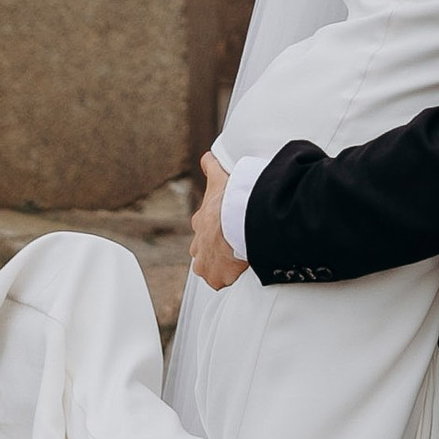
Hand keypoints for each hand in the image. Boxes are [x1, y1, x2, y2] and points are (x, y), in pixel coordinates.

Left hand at [191, 151, 246, 290]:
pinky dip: (229, 278)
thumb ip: (211, 167)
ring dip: (220, 267)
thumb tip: (207, 156)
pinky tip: (240, 272)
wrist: (237, 219)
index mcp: (201, 222)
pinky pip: (220, 282)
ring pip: (209, 269)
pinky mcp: (216, 276)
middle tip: (231, 249)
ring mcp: (206, 262)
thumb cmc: (229, 199)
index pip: (203, 230)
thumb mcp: (218, 178)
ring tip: (236, 263)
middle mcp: (198, 245)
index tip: (225, 232)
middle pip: (202, 253)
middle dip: (214, 253)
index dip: (214, 232)